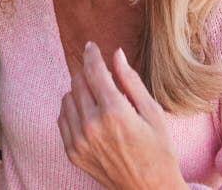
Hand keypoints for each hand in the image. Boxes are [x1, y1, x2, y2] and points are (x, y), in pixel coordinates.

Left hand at [56, 42, 186, 189]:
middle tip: (102, 79)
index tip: (91, 46)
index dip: (92, 54)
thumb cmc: (158, 150)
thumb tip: (116, 54)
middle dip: (89, 74)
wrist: (148, 189)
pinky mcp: (72, 151)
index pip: (94, 72)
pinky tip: (89, 115)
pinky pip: (62, 117)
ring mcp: (79, 140)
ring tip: (99, 101)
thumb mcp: (153, 113)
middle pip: (79, 82)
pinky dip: (73, 110)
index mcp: (115, 113)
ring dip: (80, 92)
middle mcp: (92, 125)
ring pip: (68, 97)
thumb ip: (131, 81)